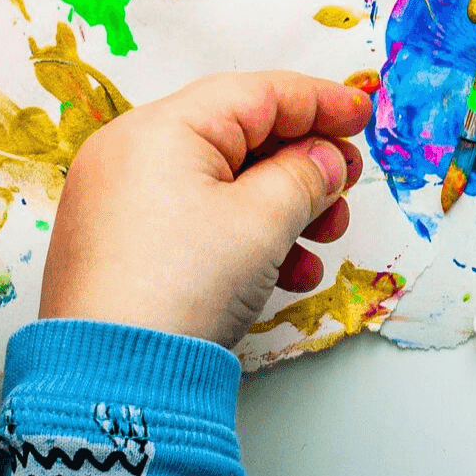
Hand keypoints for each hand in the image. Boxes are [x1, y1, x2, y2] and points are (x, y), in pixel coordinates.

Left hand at [40, 71, 369, 348]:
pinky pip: (197, 219)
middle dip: (303, 164)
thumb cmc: (182, 288)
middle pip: (240, 137)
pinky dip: (245, 234)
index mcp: (160, 129)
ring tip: (322, 240)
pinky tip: (287, 272)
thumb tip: (325, 158)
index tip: (361, 115)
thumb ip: (306, 174)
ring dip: (283, 206)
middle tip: (345, 187)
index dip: (318, 101)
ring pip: (223, 182)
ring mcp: (121, 202)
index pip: (256, 93)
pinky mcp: (123, 246)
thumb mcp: (263, 221)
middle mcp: (131, 155)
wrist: (113, 383)